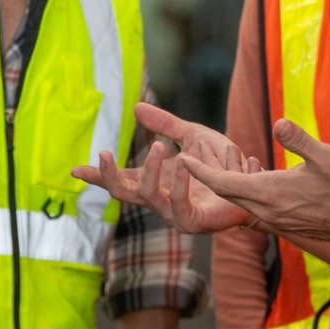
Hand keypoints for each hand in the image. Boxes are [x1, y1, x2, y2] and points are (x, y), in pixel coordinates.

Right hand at [72, 102, 258, 233]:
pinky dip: (180, 183)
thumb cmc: (223, 166)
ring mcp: (175, 213)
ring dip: (150, 170)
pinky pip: (178, 205)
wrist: (256, 186)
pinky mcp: (195, 222)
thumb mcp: (192, 136)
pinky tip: (184, 163)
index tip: (73, 169)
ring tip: (158, 147)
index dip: (97, 175)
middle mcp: (161, 200)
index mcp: (157, 181)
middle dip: (108, 175)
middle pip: (123, 192)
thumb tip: (137, 107)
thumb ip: (166, 125)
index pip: (120, 179)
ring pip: (148, 196)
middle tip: (103, 152)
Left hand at [180, 119, 329, 243]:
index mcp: (270, 193)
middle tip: (191, 159)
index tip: (184, 158)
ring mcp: (275, 221)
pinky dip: (244, 196)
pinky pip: (254, 211)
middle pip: (226, 194)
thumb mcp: (326, 156)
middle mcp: (267, 211)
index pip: (224, 183)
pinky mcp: (284, 225)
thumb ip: (299, 139)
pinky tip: (249, 185)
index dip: (201, 171)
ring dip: (227, 187)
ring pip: (240, 203)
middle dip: (208, 177)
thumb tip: (279, 123)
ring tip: (216, 168)